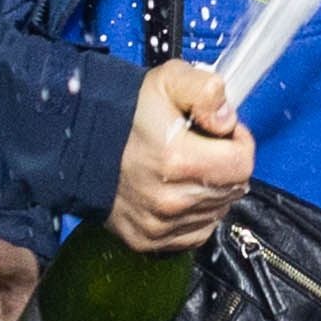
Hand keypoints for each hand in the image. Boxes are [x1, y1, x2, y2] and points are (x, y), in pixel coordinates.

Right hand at [113, 60, 252, 251]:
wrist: (77, 142)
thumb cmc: (124, 112)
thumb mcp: (167, 80)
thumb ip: (207, 90)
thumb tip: (228, 119)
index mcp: (177, 159)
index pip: (243, 163)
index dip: (238, 142)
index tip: (220, 133)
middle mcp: (170, 199)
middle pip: (232, 189)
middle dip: (225, 164)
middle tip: (200, 146)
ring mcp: (159, 225)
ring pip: (216, 211)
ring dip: (211, 189)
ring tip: (185, 167)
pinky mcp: (149, 240)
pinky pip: (196, 233)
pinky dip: (195, 213)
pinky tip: (178, 190)